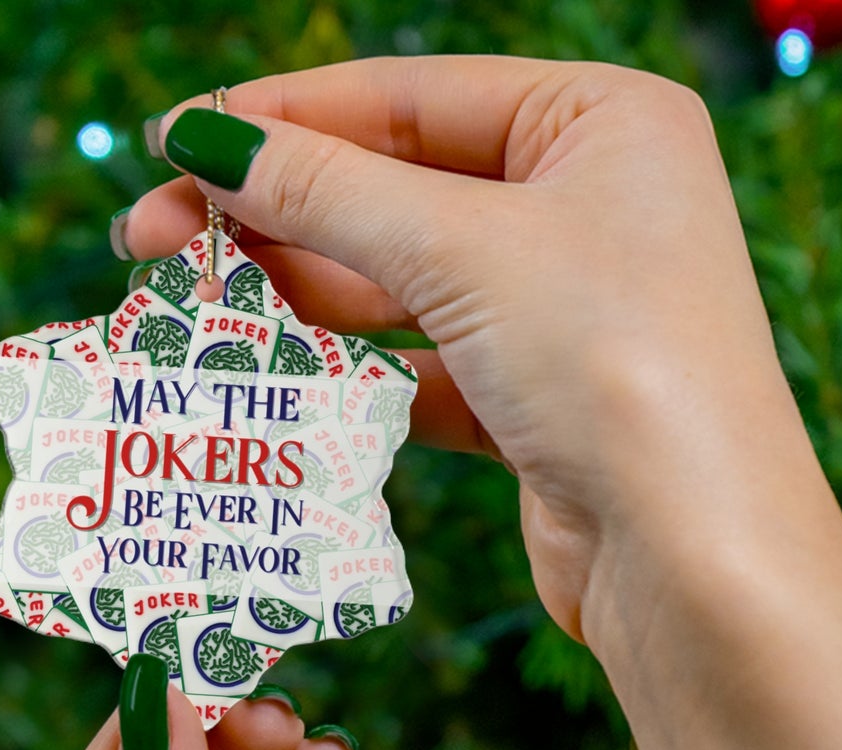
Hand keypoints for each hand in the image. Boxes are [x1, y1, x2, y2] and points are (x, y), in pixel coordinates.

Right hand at [122, 57, 807, 642]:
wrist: (694, 559)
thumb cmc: (613, 365)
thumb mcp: (462, 250)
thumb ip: (328, 191)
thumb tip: (206, 140)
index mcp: (602, 122)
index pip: (411, 97)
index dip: (283, 117)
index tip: (172, 140)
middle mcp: (591, 205)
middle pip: (398, 189)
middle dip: (273, 212)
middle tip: (148, 237)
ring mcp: (566, 309)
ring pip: (403, 283)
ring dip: (299, 294)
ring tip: (190, 304)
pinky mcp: (539, 403)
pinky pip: (423, 367)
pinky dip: (352, 373)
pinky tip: (272, 376)